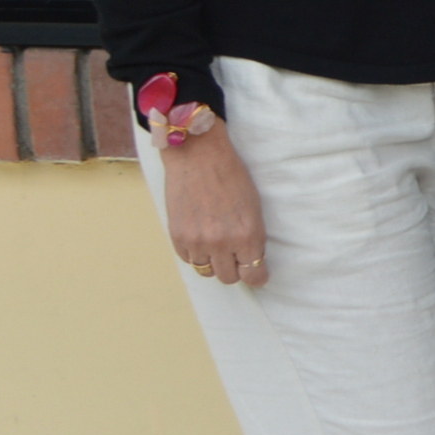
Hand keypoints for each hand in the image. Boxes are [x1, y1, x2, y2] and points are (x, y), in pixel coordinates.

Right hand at [162, 131, 267, 288]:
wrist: (198, 157)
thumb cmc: (232, 177)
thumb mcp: (253, 208)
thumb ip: (252, 237)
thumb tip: (251, 261)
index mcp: (248, 235)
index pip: (253, 275)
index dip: (257, 277)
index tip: (257, 276)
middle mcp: (222, 243)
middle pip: (228, 278)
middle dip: (234, 269)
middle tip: (235, 256)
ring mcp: (197, 242)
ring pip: (206, 271)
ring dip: (213, 261)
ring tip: (215, 242)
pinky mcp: (177, 238)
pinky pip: (188, 259)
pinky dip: (195, 253)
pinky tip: (200, 235)